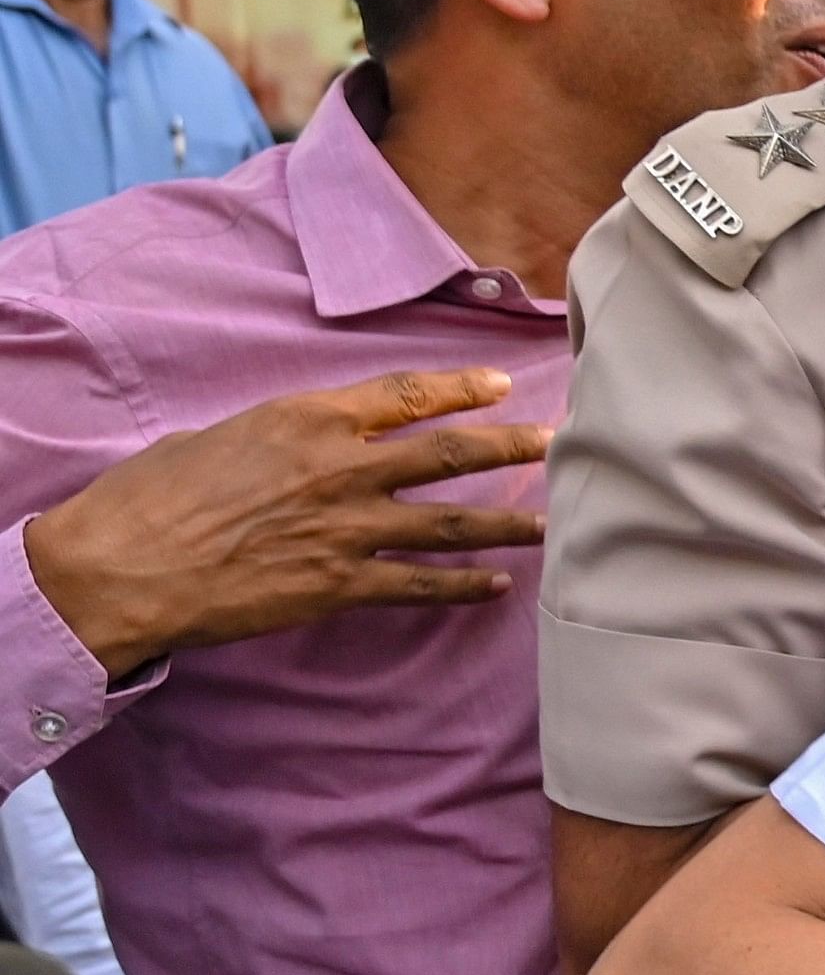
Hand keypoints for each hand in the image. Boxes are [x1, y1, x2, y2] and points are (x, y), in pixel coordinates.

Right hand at [26, 367, 546, 681]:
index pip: (406, 394)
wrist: (120, 568)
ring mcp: (346, 529)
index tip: (501, 386)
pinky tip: (496, 588)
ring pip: (452, 522)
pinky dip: (464, 587)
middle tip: (555, 443)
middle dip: (511, 446)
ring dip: (508, 524)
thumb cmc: (150, 497)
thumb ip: (276, 437)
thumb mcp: (216, 437)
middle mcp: (341, 468)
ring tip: (550, 526)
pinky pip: (419, 585)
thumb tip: (298, 443)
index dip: (461, 389)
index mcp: (307, 419)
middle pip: (450, 452)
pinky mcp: (339, 586)